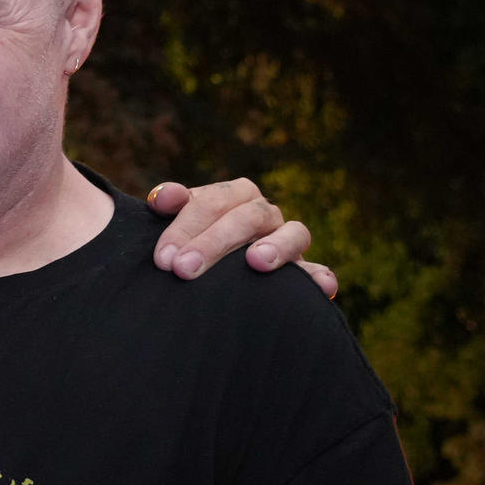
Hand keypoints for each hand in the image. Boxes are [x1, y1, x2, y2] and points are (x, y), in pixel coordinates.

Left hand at [147, 179, 337, 298]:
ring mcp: (286, 240)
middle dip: (213, 243)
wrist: (207, 274)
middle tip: (183, 269)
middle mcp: (264, 212)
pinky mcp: (301, 271)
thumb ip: (169, 204)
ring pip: (293, 233)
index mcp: (234, 195)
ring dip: (277, 246)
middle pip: (246, 217)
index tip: (163, 258)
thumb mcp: (176, 222)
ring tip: (257, 262)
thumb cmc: (187, 243)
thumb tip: (162, 197)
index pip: (213, 201)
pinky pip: (317, 272)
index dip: (186, 227)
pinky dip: (321, 277)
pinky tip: (322, 288)